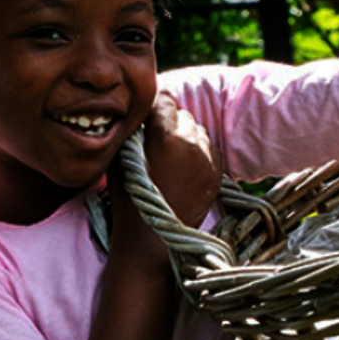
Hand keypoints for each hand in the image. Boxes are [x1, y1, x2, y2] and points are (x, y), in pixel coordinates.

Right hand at [138, 93, 217, 228]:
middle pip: (183, 114)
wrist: (152, 239)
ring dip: (186, 138)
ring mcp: (207, 159)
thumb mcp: (121, 158)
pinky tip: (184, 169)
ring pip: (199, 131)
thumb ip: (134, 130)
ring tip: (171, 158)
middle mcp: (191, 143)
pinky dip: (199, 154)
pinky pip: (210, 150)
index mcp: (166, 135)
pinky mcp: (217, 174)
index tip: (148, 120)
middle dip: (170, 124)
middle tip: (157, 143)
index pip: (165, 100)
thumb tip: (143, 113)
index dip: (154, 109)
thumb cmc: (128, 199)